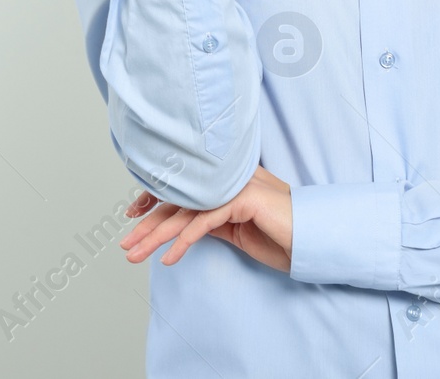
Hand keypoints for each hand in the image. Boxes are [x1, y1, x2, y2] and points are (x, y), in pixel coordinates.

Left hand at [119, 165, 293, 271]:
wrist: (313, 240)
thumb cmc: (279, 235)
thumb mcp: (236, 229)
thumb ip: (211, 220)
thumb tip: (182, 225)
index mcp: (223, 182)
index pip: (181, 188)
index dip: (153, 199)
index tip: (132, 215)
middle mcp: (226, 179)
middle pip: (177, 200)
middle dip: (147, 225)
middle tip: (125, 245)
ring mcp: (233, 186)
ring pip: (184, 211)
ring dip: (156, 236)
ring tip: (136, 255)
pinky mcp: (241, 201)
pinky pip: (203, 224)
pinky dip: (183, 243)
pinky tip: (169, 260)